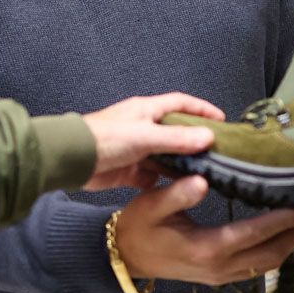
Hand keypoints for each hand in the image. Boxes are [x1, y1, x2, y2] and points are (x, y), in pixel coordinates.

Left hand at [81, 92, 221, 190]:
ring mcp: (136, 149)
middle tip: (215, 154)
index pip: (181, 104)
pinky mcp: (128, 170)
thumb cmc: (103, 138)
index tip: (221, 120)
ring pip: (165, 157)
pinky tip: (171, 188)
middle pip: (176, 133)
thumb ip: (177, 138)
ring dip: (179, 166)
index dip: (202, 109)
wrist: (72, 160)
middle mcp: (143, 127)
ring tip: (199, 175)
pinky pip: (151, 176)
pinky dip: (161, 181)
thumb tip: (208, 137)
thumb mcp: (145, 136)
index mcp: (146, 110)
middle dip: (194, 143)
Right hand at [113, 176, 293, 285]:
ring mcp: (221, 275)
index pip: (256, 233)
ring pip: (268, 263)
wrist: (124, 258)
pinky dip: (275, 249)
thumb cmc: (137, 228)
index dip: (284, 219)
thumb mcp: (150, 205)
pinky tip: (282, 232)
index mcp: (207, 248)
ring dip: (290, 242)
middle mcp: (220, 267)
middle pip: (272, 253)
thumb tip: (203, 180)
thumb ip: (177, 193)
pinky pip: (257, 266)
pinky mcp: (220, 275)